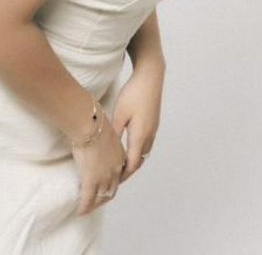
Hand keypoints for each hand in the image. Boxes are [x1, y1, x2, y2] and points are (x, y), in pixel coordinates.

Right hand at [72, 104, 126, 215]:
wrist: (91, 125)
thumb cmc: (95, 123)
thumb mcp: (106, 132)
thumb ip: (104, 138)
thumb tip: (97, 134)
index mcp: (120, 157)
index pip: (118, 176)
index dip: (112, 183)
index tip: (105, 187)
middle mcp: (115, 170)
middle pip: (112, 190)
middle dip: (104, 198)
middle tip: (96, 203)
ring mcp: (104, 177)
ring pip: (100, 198)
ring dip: (94, 205)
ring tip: (87, 210)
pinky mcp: (91, 180)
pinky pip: (87, 199)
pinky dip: (84, 208)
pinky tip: (79, 212)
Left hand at [112, 64, 163, 183]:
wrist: (150, 77)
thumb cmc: (133, 93)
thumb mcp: (119, 114)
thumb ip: (115, 133)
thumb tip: (108, 151)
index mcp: (140, 135)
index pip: (132, 164)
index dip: (122, 175)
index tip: (112, 183)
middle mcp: (149, 135)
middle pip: (139, 161)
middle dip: (127, 172)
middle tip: (114, 181)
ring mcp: (153, 129)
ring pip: (143, 153)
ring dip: (133, 163)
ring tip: (120, 169)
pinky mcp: (153, 123)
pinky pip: (145, 145)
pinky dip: (137, 153)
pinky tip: (128, 151)